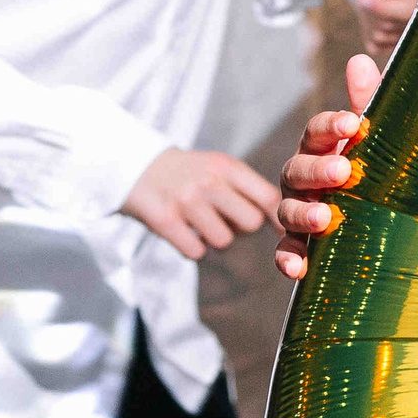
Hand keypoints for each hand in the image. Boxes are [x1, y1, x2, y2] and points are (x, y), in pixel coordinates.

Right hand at [123, 148, 282, 260]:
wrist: (131, 166)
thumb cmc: (187, 173)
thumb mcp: (218, 168)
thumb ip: (248, 190)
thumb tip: (285, 223)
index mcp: (227, 167)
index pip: (268, 197)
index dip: (280, 219)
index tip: (285, 233)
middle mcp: (209, 181)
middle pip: (251, 223)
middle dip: (241, 229)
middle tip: (222, 219)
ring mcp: (186, 200)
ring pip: (223, 241)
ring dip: (213, 239)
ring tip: (198, 223)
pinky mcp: (163, 220)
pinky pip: (195, 251)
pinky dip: (191, 249)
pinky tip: (182, 232)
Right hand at [274, 53, 382, 279]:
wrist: (385, 215)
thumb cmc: (376, 165)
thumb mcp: (377, 136)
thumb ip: (368, 102)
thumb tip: (360, 59)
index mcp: (323, 147)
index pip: (319, 130)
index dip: (333, 126)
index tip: (355, 123)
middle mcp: (305, 177)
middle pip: (299, 169)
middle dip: (319, 169)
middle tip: (344, 170)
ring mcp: (299, 210)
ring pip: (288, 210)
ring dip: (303, 214)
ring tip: (325, 218)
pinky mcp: (301, 244)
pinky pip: (287, 252)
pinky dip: (288, 259)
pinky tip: (298, 268)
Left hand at [350, 0, 417, 58]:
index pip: (403, 11)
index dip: (381, 7)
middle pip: (385, 25)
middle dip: (371, 10)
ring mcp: (409, 37)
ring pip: (378, 37)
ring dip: (369, 21)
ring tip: (376, 3)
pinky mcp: (395, 46)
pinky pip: (374, 46)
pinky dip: (369, 32)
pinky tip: (376, 18)